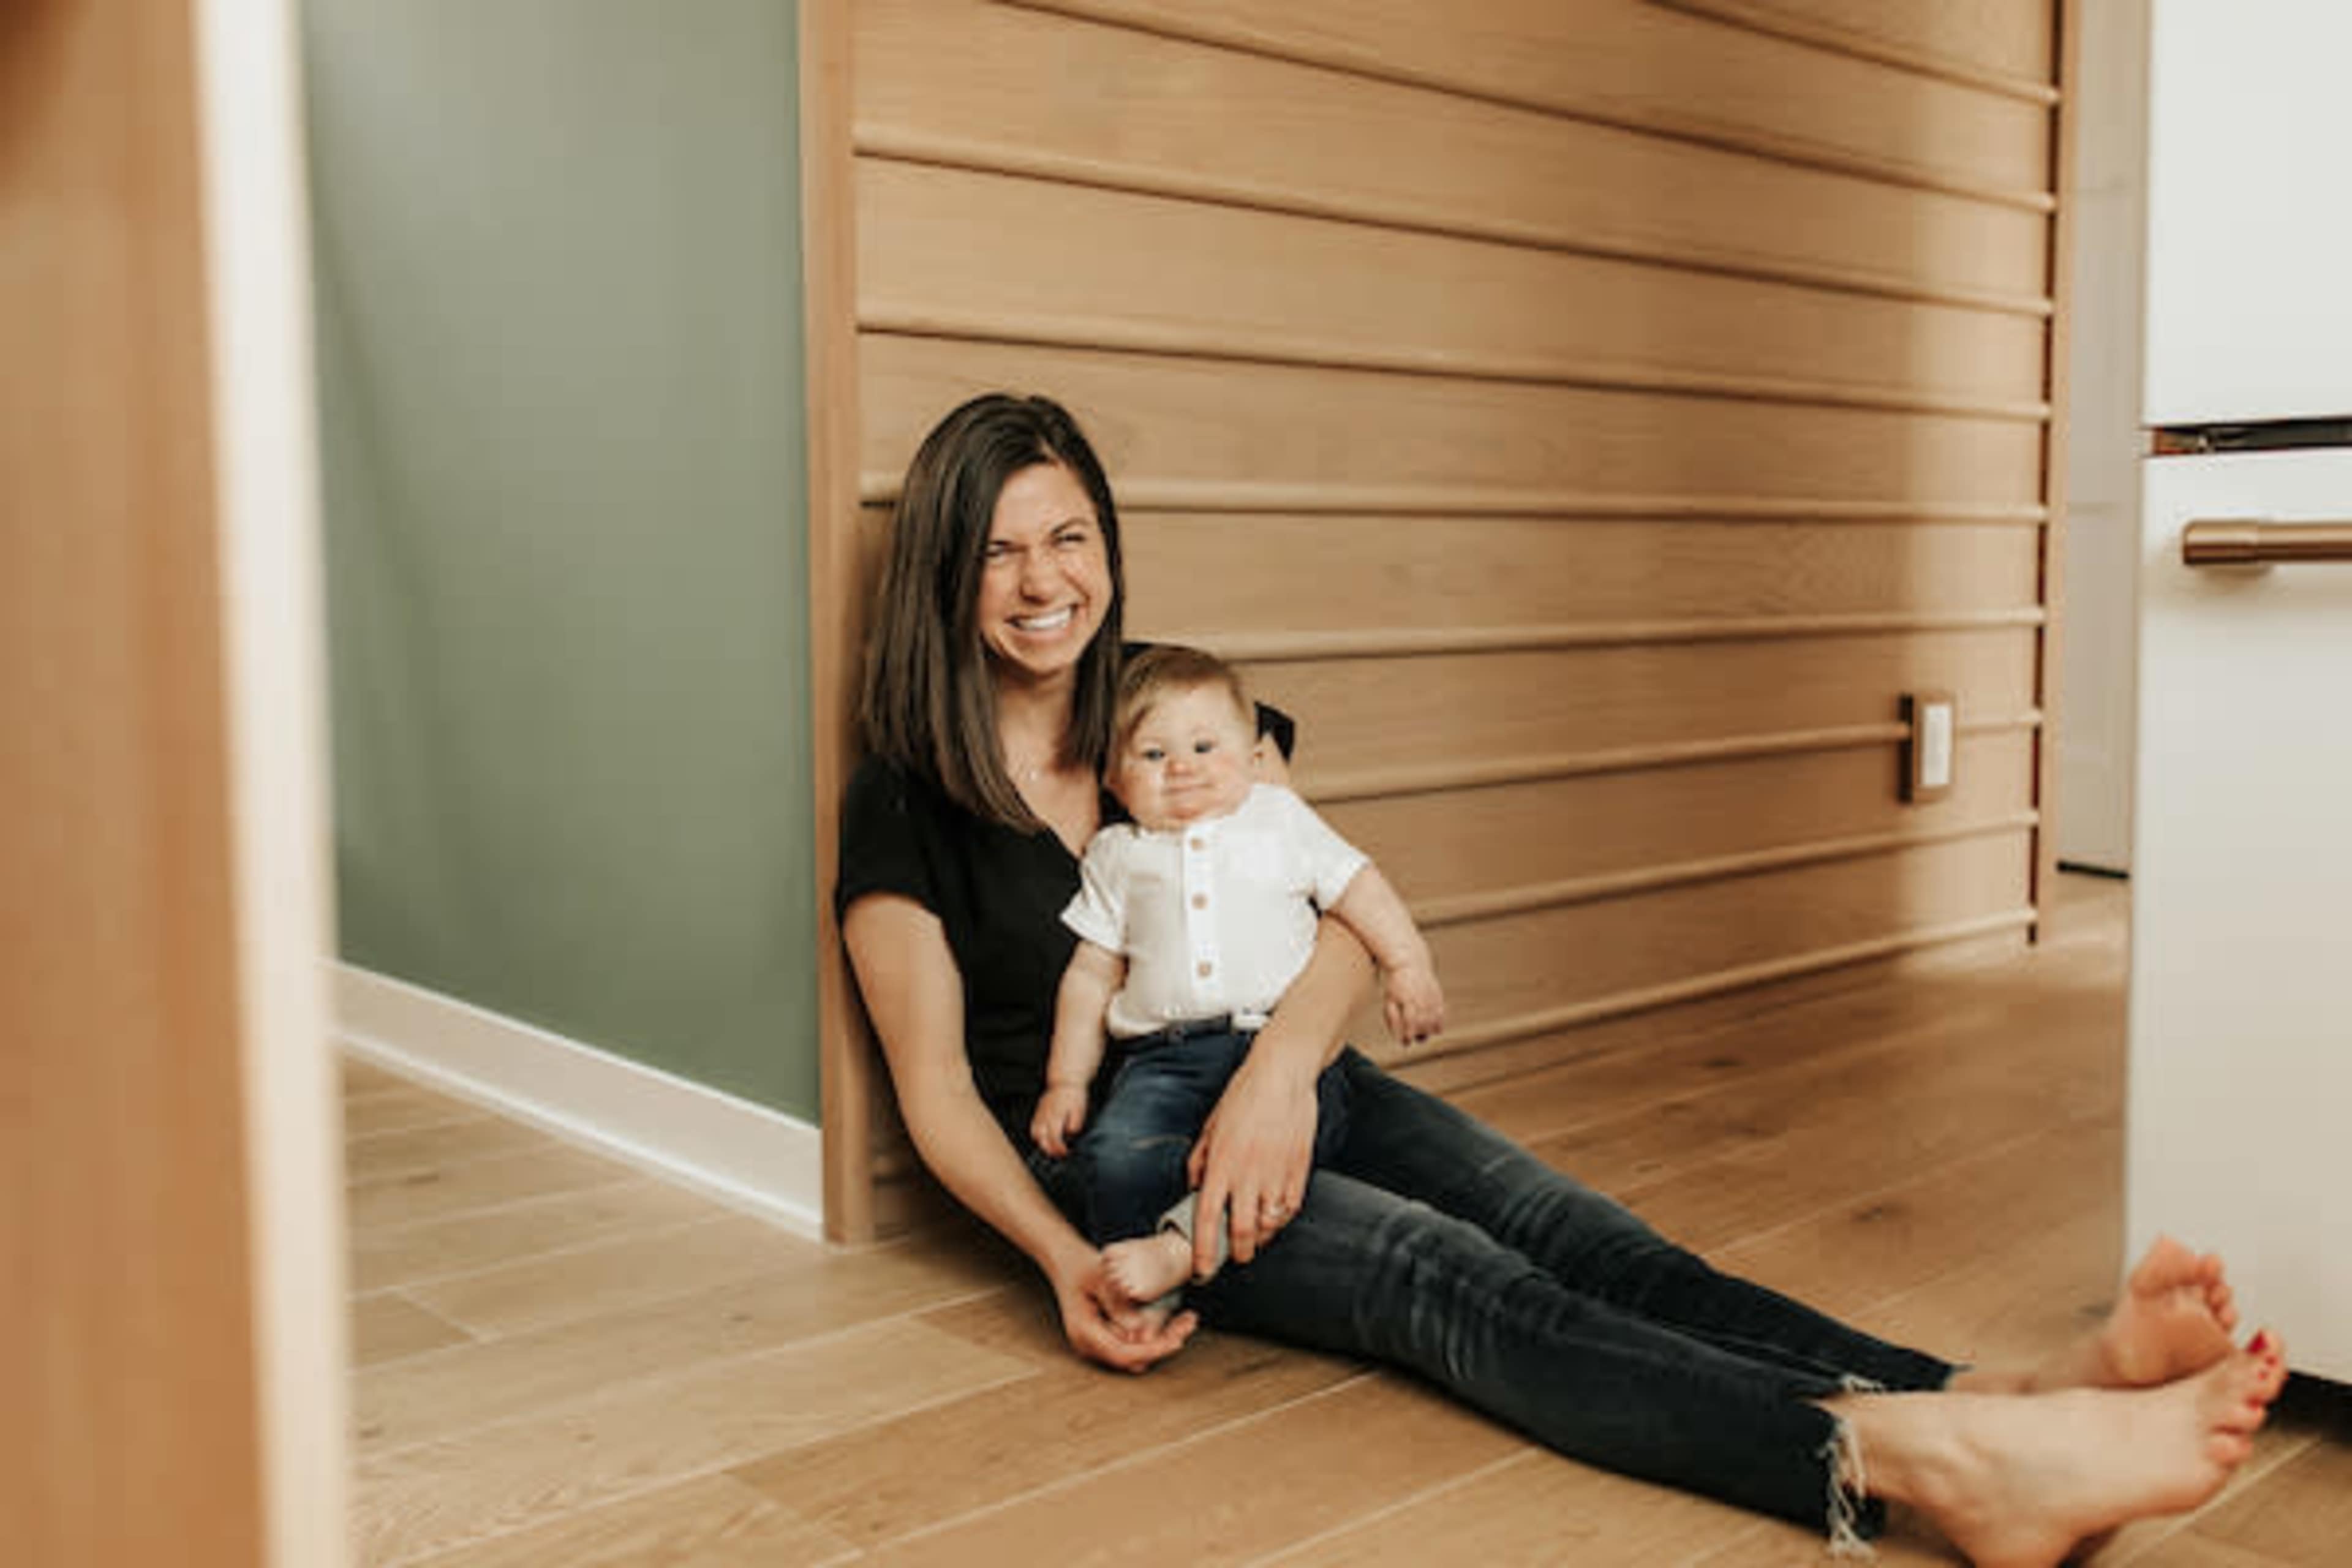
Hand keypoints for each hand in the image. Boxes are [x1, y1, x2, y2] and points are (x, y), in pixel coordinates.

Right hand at [1031, 1085, 1087, 1157]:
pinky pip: (1033, 1127)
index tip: (1065, 1152)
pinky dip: (1037, 1136)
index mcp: (1056, 1114)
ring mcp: (1040, 1113)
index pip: (1054, 1136)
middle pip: (1041, 1138)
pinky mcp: (1038, 1112)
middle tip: (1058, 1154)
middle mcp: (1045, 1115)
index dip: (1058, 1148)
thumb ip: (1076, 1122)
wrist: (1065, 1081)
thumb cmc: (1074, 1095)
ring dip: (1042, 1144)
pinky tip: (1044, 1139)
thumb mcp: (1080, 1109)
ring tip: (1051, 1149)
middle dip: (1049, 1149)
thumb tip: (1071, 1133)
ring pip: (1035, 1134)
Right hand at [1051, 1247, 1195, 1372]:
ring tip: (1187, 1319)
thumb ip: (1116, 1302)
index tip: (1177, 1340)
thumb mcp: (1099, 1277)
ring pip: (1135, 1353)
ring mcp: (1096, 1343)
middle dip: (1163, 1344)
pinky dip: (1153, 1334)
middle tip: (1190, 1322)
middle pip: (1132, 1358)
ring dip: (1162, 1339)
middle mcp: (1089, 1345)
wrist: (1065, 1261)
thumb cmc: (1081, 1265)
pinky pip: (1132, 1344)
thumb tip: (1138, 1328)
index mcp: (1084, 1332)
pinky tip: (1172, 1319)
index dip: (1152, 1350)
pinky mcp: (1105, 1337)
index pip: (1122, 1354)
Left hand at [1186, 1055, 1317, 1274]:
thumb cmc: (1243, 1096)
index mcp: (1220, 1165)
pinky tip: (1276, 1216)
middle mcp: (1247, 1175)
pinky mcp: (1299, 1170)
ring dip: (1261, 1239)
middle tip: (1234, 1258)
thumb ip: (1200, 1161)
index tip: (1202, 1270)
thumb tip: (1196, 1187)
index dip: (1204, 1251)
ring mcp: (1275, 1174)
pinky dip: (1282, 1219)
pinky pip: (1290, 1208)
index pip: (1207, 1219)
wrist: (1282, 1075)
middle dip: (1237, 1254)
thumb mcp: (1211, 1127)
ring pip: (1269, 1225)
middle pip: (1241, 1232)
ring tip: (1256, 1239)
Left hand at [1382, 962, 1445, 1047]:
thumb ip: (1391, 1018)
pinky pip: (1441, 1013)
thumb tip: (1396, 1036)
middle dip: (1419, 1035)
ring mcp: (1431, 997)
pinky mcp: (1438, 995)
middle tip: (1415, 1038)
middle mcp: (1421, 999)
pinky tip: (1436, 1029)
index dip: (1408, 1035)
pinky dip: (1439, 1023)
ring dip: (1429, 1031)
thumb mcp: (1389, 1000)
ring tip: (1423, 1033)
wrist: (1410, 964)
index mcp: (1406, 1000)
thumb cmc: (1396, 985)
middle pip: (1423, 1023)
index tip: (1406, 1043)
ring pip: (1434, 1020)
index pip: (1410, 1022)